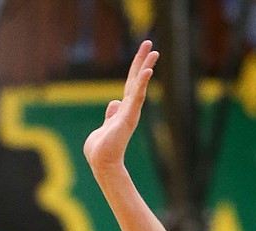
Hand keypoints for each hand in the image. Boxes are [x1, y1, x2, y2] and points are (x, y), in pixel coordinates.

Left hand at [83, 39, 157, 176]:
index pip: (130, 83)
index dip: (136, 67)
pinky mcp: (128, 117)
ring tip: (154, 51)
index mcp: (122, 109)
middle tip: (149, 42)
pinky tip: (148, 71)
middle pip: (136, 79)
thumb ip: (110, 115)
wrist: (101, 163)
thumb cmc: (100, 149)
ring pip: (139, 84)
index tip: (142, 51)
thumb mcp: (104, 127)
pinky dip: (143, 84)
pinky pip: (137, 97)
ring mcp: (130, 112)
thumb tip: (114, 103)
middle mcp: (129, 108)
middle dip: (142, 60)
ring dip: (146, 67)